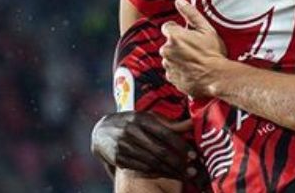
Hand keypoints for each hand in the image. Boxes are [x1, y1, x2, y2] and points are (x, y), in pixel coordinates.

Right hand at [90, 111, 204, 183]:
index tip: (193, 155)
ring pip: (151, 162)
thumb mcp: (147, 118)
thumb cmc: (132, 122)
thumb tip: (191, 123)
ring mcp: (124, 146)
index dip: (180, 145)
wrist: (101, 131)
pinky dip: (155, 173)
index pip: (165, 133)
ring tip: (183, 176)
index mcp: (142, 119)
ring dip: (169, 171)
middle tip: (192, 171)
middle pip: (159, 151)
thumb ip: (168, 123)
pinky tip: (167, 174)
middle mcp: (132, 131)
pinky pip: (141, 168)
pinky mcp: (118, 158)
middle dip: (177, 162)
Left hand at [160, 0, 228, 98]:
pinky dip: (180, 69)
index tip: (187, 33)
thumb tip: (180, 2)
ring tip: (195, 58)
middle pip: (169, 43)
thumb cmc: (213, 54)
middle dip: (179, 44)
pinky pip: (173, 70)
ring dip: (179, 57)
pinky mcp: (171, 77)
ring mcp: (168, 65)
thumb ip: (190, 13)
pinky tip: (192, 68)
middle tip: (195, 46)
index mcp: (174, 36)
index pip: (168, 26)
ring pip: (170, 57)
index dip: (178, 29)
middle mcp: (167, 50)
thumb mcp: (206, 28)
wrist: (216, 77)